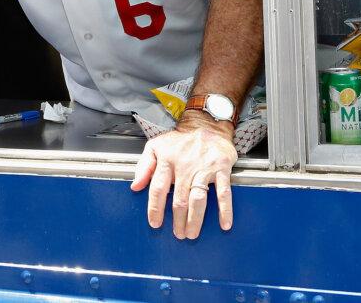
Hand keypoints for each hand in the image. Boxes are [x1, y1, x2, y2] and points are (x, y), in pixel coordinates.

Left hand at [130, 114, 237, 239]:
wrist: (206, 125)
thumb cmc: (179, 140)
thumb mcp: (155, 146)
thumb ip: (144, 167)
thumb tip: (135, 186)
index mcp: (166, 161)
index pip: (157, 188)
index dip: (155, 208)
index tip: (155, 223)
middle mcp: (184, 166)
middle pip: (179, 199)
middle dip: (177, 220)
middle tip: (178, 235)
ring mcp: (203, 168)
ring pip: (198, 199)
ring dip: (194, 219)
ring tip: (192, 233)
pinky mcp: (221, 169)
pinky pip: (223, 192)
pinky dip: (225, 209)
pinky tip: (224, 224)